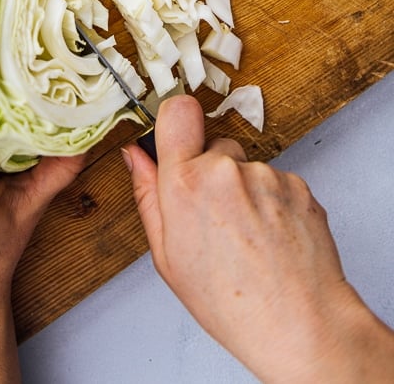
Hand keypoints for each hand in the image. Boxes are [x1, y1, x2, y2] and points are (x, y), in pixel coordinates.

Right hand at [123, 94, 393, 383]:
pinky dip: (272, 202)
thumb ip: (147, 195)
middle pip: (215, 146)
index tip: (178, 136)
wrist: (300, 325)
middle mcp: (226, 171)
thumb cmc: (230, 302)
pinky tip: (271, 237)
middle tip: (217, 218)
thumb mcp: (168, 256)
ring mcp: (266, 175)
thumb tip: (135, 155)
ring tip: (248, 236)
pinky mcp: (298, 184)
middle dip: (212, 171)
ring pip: (247, 167)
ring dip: (245, 190)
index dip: (176, 119)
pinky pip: (276, 180)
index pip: (178, 110)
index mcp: (186, 184)